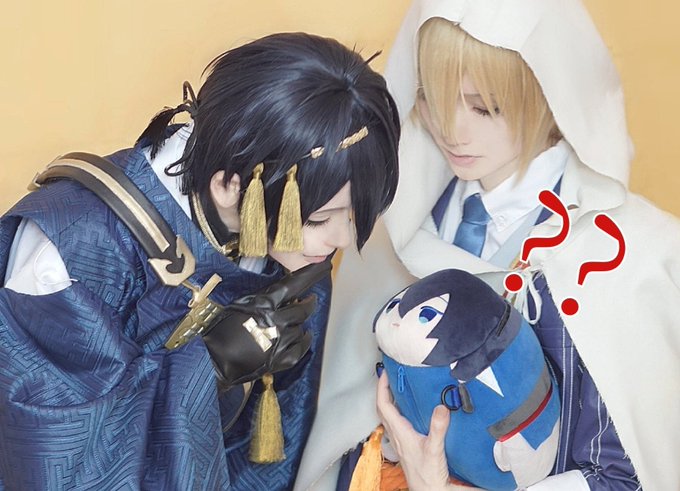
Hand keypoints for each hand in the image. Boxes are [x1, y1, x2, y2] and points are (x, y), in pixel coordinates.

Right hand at [202, 259, 330, 387]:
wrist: (212, 359)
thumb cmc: (220, 330)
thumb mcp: (239, 305)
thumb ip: (262, 299)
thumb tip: (281, 294)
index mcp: (264, 303)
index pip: (294, 284)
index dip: (311, 275)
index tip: (324, 267)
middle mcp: (276, 320)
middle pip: (304, 308)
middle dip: (309, 303)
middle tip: (310, 300)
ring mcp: (280, 341)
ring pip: (302, 327)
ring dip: (300, 323)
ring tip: (293, 322)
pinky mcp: (281, 359)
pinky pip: (301, 347)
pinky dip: (304, 341)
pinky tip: (302, 337)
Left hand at [376, 372, 481, 490]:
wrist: (428, 490)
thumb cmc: (428, 474)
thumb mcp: (435, 449)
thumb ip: (438, 428)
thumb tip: (441, 407)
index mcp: (399, 432)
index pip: (383, 405)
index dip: (381, 387)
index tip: (385, 373)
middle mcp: (396, 434)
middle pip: (382, 407)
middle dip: (383, 390)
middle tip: (390, 376)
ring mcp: (399, 439)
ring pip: (387, 415)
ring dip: (389, 400)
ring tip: (398, 387)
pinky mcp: (405, 443)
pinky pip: (395, 422)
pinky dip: (397, 410)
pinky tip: (408, 409)